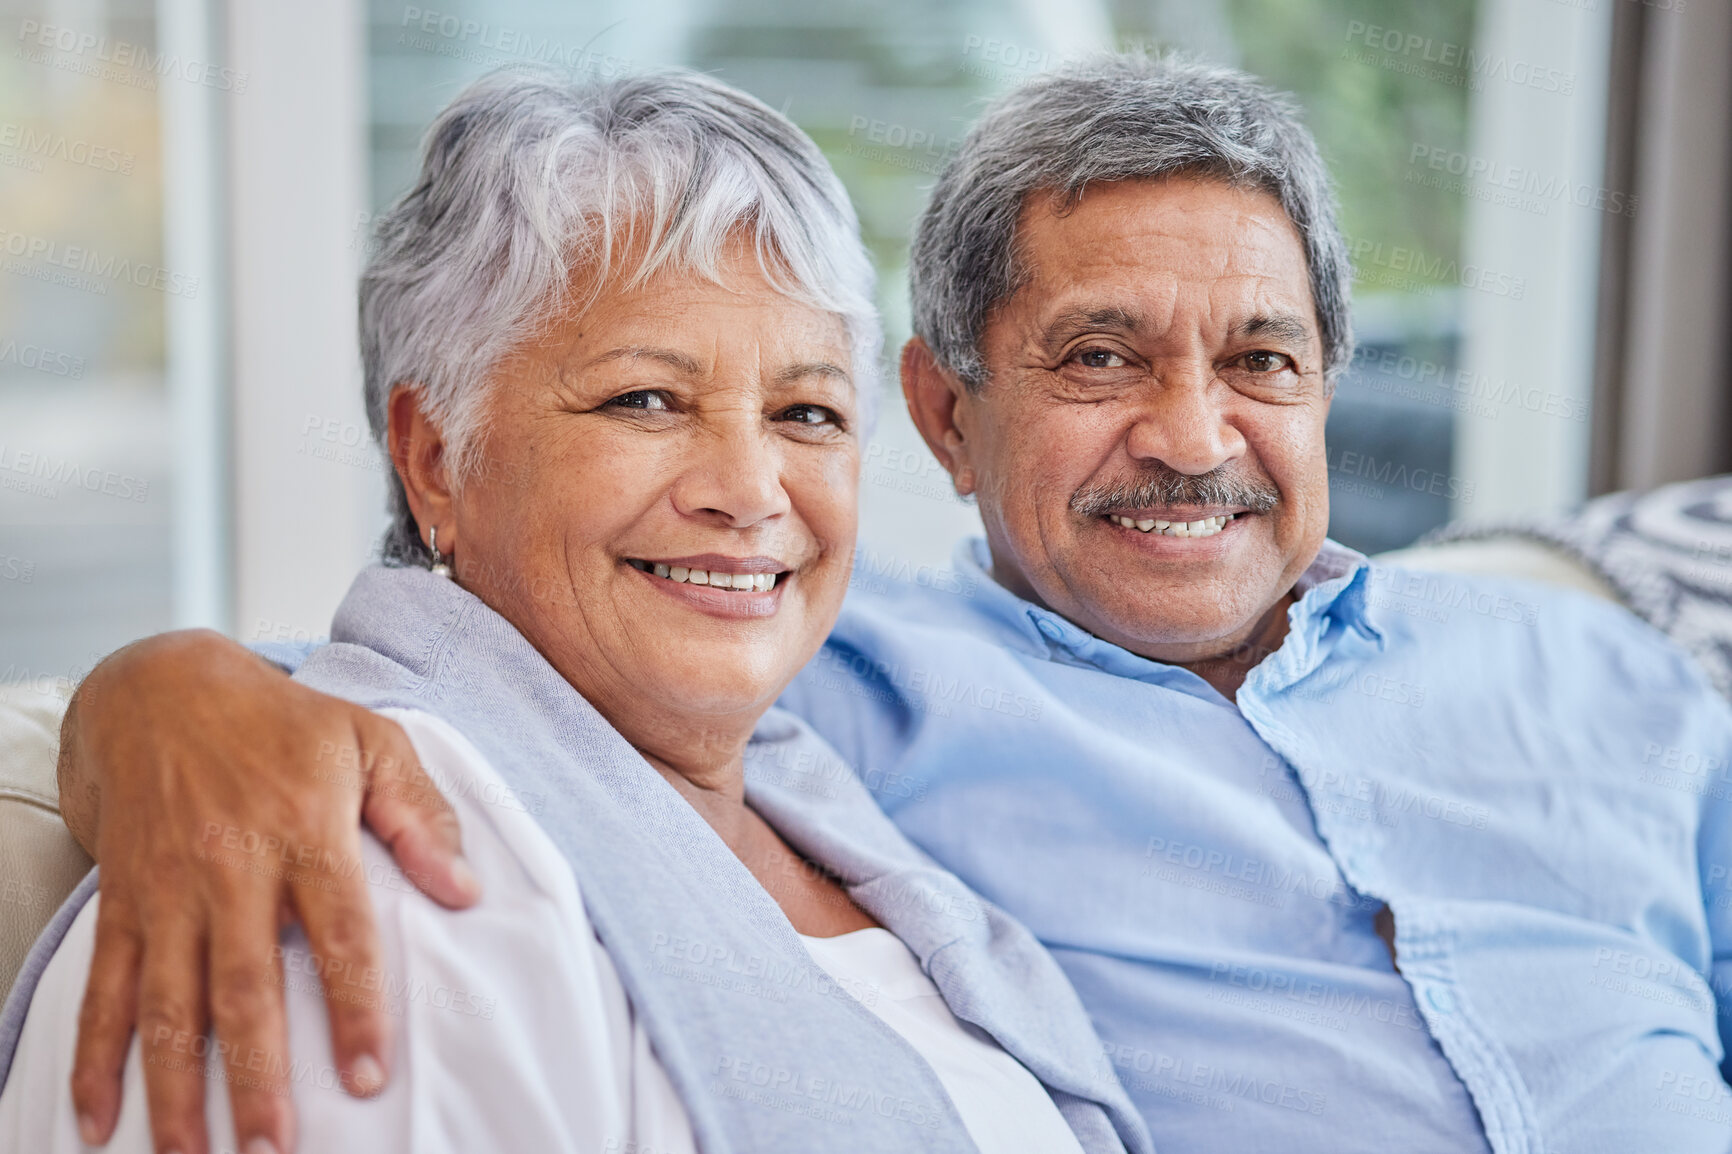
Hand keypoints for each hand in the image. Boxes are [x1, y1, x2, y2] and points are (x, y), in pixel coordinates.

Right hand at [58, 629, 479, 1153]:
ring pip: (169, 1003)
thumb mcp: (370, 740)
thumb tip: (466, 888)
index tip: (367, 1075)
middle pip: (245, 985)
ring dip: (177, 1088)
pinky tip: (96, 1120)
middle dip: (257, 1075)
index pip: (339, 933)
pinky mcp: (123, 901)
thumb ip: (420, 815)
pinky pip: (106, 989)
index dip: (354, 1008)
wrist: (161, 688)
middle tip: (275, 1147)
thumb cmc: (283, 722)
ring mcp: (169, 888)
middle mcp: (231, 865)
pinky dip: (96, 1058)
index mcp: (304, 829)